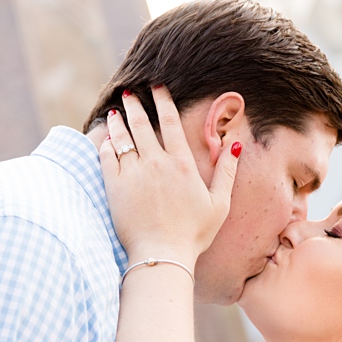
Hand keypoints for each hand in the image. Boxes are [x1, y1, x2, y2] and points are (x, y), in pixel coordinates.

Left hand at [99, 87, 238, 262]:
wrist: (162, 254)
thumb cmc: (194, 233)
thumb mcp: (220, 203)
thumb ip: (227, 172)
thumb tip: (235, 145)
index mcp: (182, 164)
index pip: (171, 122)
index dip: (163, 101)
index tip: (157, 87)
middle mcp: (156, 163)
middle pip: (142, 124)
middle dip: (136, 105)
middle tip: (130, 93)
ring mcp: (133, 174)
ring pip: (122, 137)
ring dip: (118, 121)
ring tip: (115, 111)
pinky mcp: (114, 186)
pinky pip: (106, 156)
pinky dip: (105, 144)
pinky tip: (106, 139)